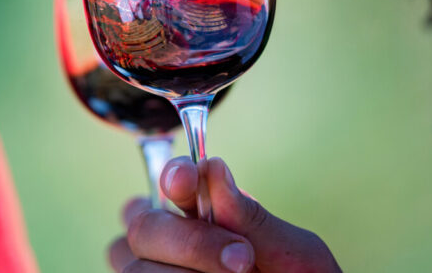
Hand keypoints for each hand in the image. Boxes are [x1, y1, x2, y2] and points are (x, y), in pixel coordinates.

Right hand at [108, 157, 340, 272]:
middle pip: (144, 227)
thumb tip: (212, 169)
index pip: (168, 182)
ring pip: (136, 267)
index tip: (188, 178)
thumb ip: (252, 217)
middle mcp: (168, 244)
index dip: (173, 175)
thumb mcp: (294, 255)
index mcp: (202, 216)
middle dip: (191, 241)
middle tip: (242, 260)